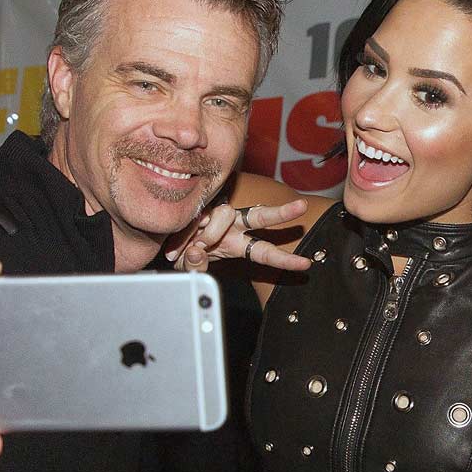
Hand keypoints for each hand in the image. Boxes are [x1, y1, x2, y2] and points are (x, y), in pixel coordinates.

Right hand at [169, 199, 312, 273]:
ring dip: (209, 234)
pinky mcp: (203, 204)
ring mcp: (219, 214)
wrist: (166, 243)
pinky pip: (202, 215)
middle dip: (282, 213)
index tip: (306, 264)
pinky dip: (191, 231)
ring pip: (226, 216)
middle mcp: (234, 226)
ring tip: (194, 246)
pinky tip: (181, 241)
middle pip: (261, 217)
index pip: (266, 252)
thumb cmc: (183, 255)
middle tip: (301, 206)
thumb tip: (197, 252)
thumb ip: (196, 265)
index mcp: (237, 245)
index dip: (285, 259)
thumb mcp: (191, 268)